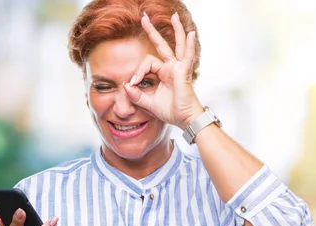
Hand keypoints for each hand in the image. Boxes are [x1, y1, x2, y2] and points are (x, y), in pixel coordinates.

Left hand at [123, 12, 203, 128]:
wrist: (184, 119)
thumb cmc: (171, 111)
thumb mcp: (148, 103)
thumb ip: (136, 95)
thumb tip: (126, 85)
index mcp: (163, 74)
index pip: (147, 63)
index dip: (138, 71)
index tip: (133, 83)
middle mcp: (171, 68)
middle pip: (161, 45)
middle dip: (152, 31)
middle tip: (144, 17)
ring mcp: (178, 68)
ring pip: (177, 45)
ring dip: (176, 30)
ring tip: (173, 16)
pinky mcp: (184, 72)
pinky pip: (188, 56)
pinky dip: (189, 45)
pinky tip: (190, 34)